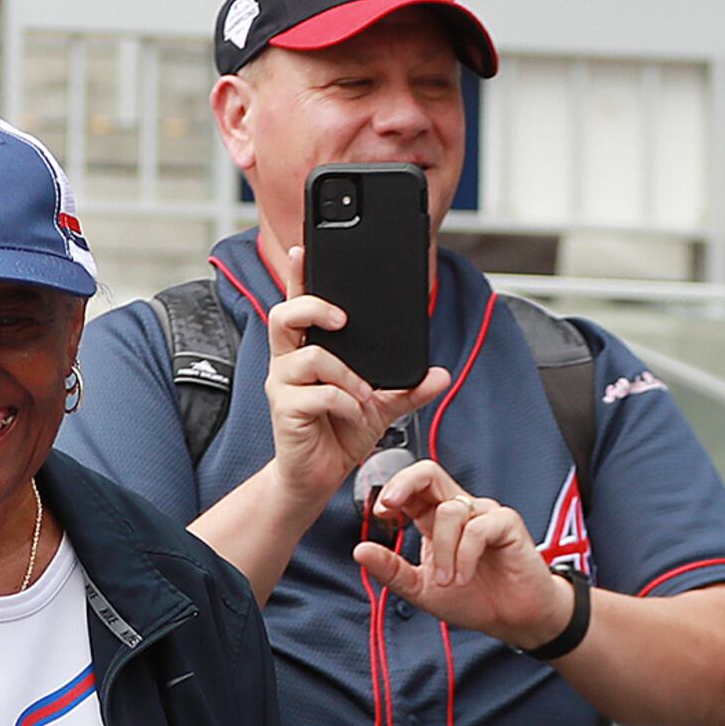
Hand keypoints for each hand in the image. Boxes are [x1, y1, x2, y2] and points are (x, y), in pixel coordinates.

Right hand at [263, 248, 445, 506]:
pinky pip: (318, 394)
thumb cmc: (340, 434)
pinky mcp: (286, 411)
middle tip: (341, 318)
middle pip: (284, 314)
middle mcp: (288, 362)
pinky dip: (346, 403)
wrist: (319, 477)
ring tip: (363, 396)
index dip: (296, 275)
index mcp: (307, 351)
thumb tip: (440, 374)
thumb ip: (408, 388)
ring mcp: (283, 385)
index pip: (297, 305)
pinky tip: (355, 415)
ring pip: (309, 356)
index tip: (302, 248)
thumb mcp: (382, 407)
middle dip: (313, 306)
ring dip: (346, 374)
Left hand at [354, 459, 563, 643]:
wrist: (514, 618)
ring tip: (448, 581)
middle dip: (403, 484)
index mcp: (435, 520)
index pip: (411, 487)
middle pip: (428, 472)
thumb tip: (359, 551)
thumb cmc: (474, 599)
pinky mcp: (507, 523)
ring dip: (443, 551)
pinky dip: (465, 555)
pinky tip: (466, 576)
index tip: (379, 513)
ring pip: (450, 511)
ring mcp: (484, 514)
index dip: (391, 491)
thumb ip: (392, 571)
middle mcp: (459, 510)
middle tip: (389, 508)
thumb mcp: (421, 590)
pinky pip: (478, 528)